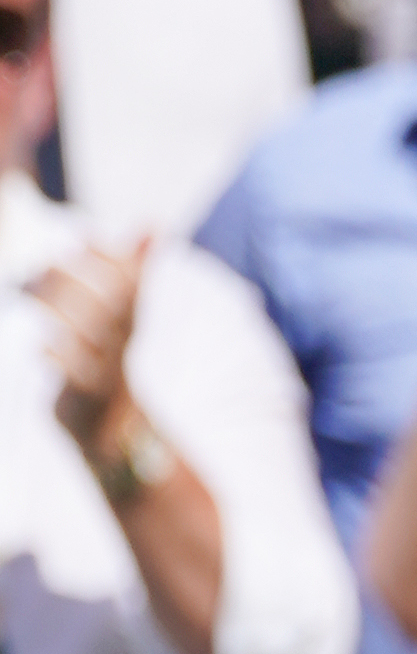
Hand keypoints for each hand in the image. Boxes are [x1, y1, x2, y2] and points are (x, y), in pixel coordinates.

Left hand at [39, 235, 151, 454]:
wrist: (114, 430)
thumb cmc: (106, 359)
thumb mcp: (122, 317)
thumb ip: (131, 271)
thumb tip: (155, 223)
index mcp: (130, 320)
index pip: (129, 282)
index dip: (109, 258)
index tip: (82, 238)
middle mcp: (122, 345)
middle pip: (108, 306)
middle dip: (72, 278)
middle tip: (39, 264)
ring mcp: (107, 373)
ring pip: (90, 336)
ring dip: (56, 308)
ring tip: (23, 289)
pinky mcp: (88, 400)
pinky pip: (76, 377)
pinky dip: (57, 356)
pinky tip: (37, 346)